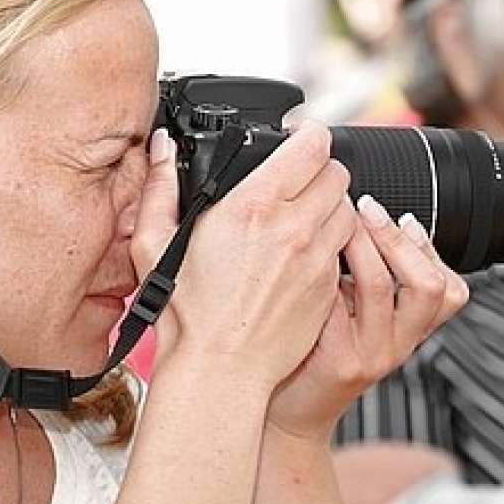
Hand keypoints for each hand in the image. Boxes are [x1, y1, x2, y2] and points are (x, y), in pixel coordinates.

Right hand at [131, 123, 365, 392]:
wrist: (220, 369)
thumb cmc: (186, 314)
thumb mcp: (154, 244)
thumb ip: (160, 187)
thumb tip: (161, 147)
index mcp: (255, 205)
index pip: (313, 143)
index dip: (308, 134)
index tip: (297, 139)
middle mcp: (295, 226)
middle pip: (337, 171)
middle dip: (319, 170)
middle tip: (297, 182)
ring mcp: (318, 258)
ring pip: (348, 208)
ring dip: (331, 206)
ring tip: (303, 218)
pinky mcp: (328, 286)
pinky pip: (344, 248)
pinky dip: (331, 244)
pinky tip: (303, 255)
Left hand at [265, 193, 467, 438]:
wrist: (289, 412)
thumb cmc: (317, 355)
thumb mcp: (359, 319)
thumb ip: (373, 282)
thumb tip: (378, 222)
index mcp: (410, 332)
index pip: (450, 289)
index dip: (428, 248)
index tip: (401, 217)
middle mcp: (398, 345)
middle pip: (427, 285)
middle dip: (396, 238)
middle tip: (367, 210)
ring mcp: (372, 355)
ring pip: (381, 287)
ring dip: (359, 246)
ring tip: (338, 226)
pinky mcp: (340, 361)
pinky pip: (338, 306)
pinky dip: (325, 276)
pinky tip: (308, 261)